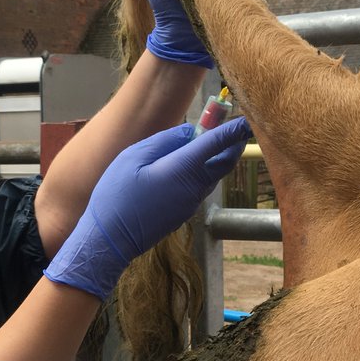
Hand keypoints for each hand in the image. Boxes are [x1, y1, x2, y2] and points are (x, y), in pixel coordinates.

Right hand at [45, 117, 252, 299]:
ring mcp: (191, 203)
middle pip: (224, 162)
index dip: (234, 131)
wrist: (111, 239)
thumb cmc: (116, 195)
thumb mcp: (132, 157)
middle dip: (233, 145)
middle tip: (235, 130)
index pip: (217, 144)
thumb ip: (164, 141)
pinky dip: (202, 171)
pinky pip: (200, 186)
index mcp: (183, 168)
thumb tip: (190, 134)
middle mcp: (195, 187)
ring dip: (216, 158)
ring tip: (205, 142)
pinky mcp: (184, 212)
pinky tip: (185, 165)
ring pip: (213, 175)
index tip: (248, 121)